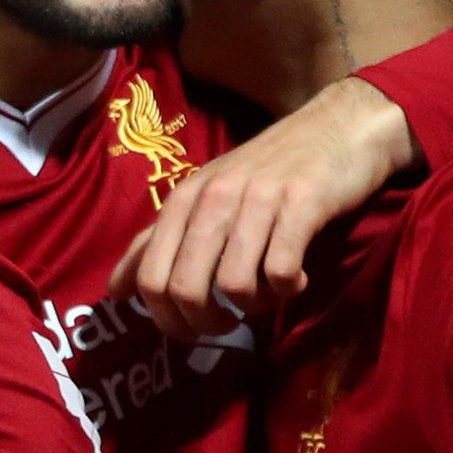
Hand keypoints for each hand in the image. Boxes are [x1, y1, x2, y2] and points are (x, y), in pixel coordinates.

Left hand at [109, 77, 416, 338]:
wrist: (338, 125)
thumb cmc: (267, 169)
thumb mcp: (205, 196)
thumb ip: (159, 242)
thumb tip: (114, 292)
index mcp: (183, 199)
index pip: (149, 277)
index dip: (167, 319)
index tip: (193, 327)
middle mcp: (212, 197)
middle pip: (185, 290)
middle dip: (206, 323)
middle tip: (231, 322)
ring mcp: (256, 199)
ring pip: (233, 286)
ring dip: (254, 305)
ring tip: (269, 291)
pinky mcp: (302, 204)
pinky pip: (281, 272)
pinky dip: (289, 288)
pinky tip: (298, 277)